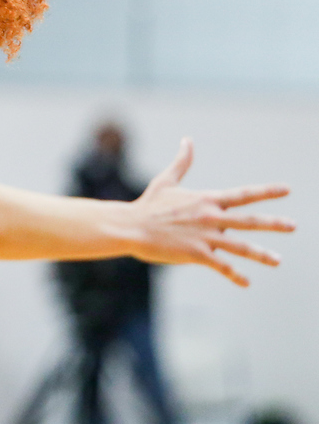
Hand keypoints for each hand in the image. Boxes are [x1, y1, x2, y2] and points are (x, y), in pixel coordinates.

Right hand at [129, 138, 294, 285]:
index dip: (266, 192)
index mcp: (206, 200)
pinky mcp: (195, 254)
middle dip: (273, 223)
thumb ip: (182, 162)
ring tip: (277, 260)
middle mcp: (210, 217)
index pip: (243, 195)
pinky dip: (235, 275)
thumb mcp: (166, 181)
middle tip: (294, 225)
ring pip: (240, 247)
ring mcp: (204, 236)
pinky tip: (246, 283)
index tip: (287, 190)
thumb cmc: (147, 205)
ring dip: (261, 254)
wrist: (129, 226)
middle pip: (249, 221)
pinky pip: (221, 266)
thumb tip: (187, 140)